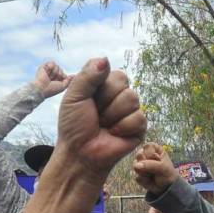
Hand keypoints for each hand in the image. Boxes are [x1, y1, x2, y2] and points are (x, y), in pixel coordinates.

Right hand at [34, 61, 71, 98]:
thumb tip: (74, 75)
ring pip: (57, 66)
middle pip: (61, 70)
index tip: (58, 82)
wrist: (42, 88)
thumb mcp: (63, 86)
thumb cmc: (52, 89)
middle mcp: (52, 74)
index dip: (63, 77)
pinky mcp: (43, 66)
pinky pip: (52, 62)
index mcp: (56, 79)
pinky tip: (48, 71)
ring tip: (49, 77)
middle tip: (53, 80)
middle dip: (59, 74)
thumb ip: (69, 80)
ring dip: (55, 72)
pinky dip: (51, 67)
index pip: (64, 75)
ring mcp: (47, 70)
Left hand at [56, 57, 146, 180]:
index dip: (102, 87)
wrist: (81, 153)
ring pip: (132, 100)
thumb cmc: (74, 126)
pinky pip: (139, 118)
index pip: (115, 73)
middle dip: (106, 102)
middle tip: (96, 115)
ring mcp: (131, 112)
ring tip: (104, 126)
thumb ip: (87, 76)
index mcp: (105, 86)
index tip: (89, 101)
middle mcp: (120, 97)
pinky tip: (114, 134)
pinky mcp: (139, 127)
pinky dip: (123, 127)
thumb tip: (105, 59)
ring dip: (113, 116)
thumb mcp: (74, 96)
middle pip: (125, 85)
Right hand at [133, 142, 178, 194]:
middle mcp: (146, 154)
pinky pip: (137, 176)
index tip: (157, 159)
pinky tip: (150, 180)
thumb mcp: (163, 167)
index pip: (147, 146)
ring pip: (136, 166)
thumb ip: (150, 164)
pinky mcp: (138, 173)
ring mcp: (140, 163)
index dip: (150, 154)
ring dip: (145, 173)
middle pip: (139, 155)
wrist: (166, 187)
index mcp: (154, 149)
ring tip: (153, 174)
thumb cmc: (167, 173)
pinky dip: (144, 180)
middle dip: (146, 164)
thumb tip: (136, 165)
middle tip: (155, 169)